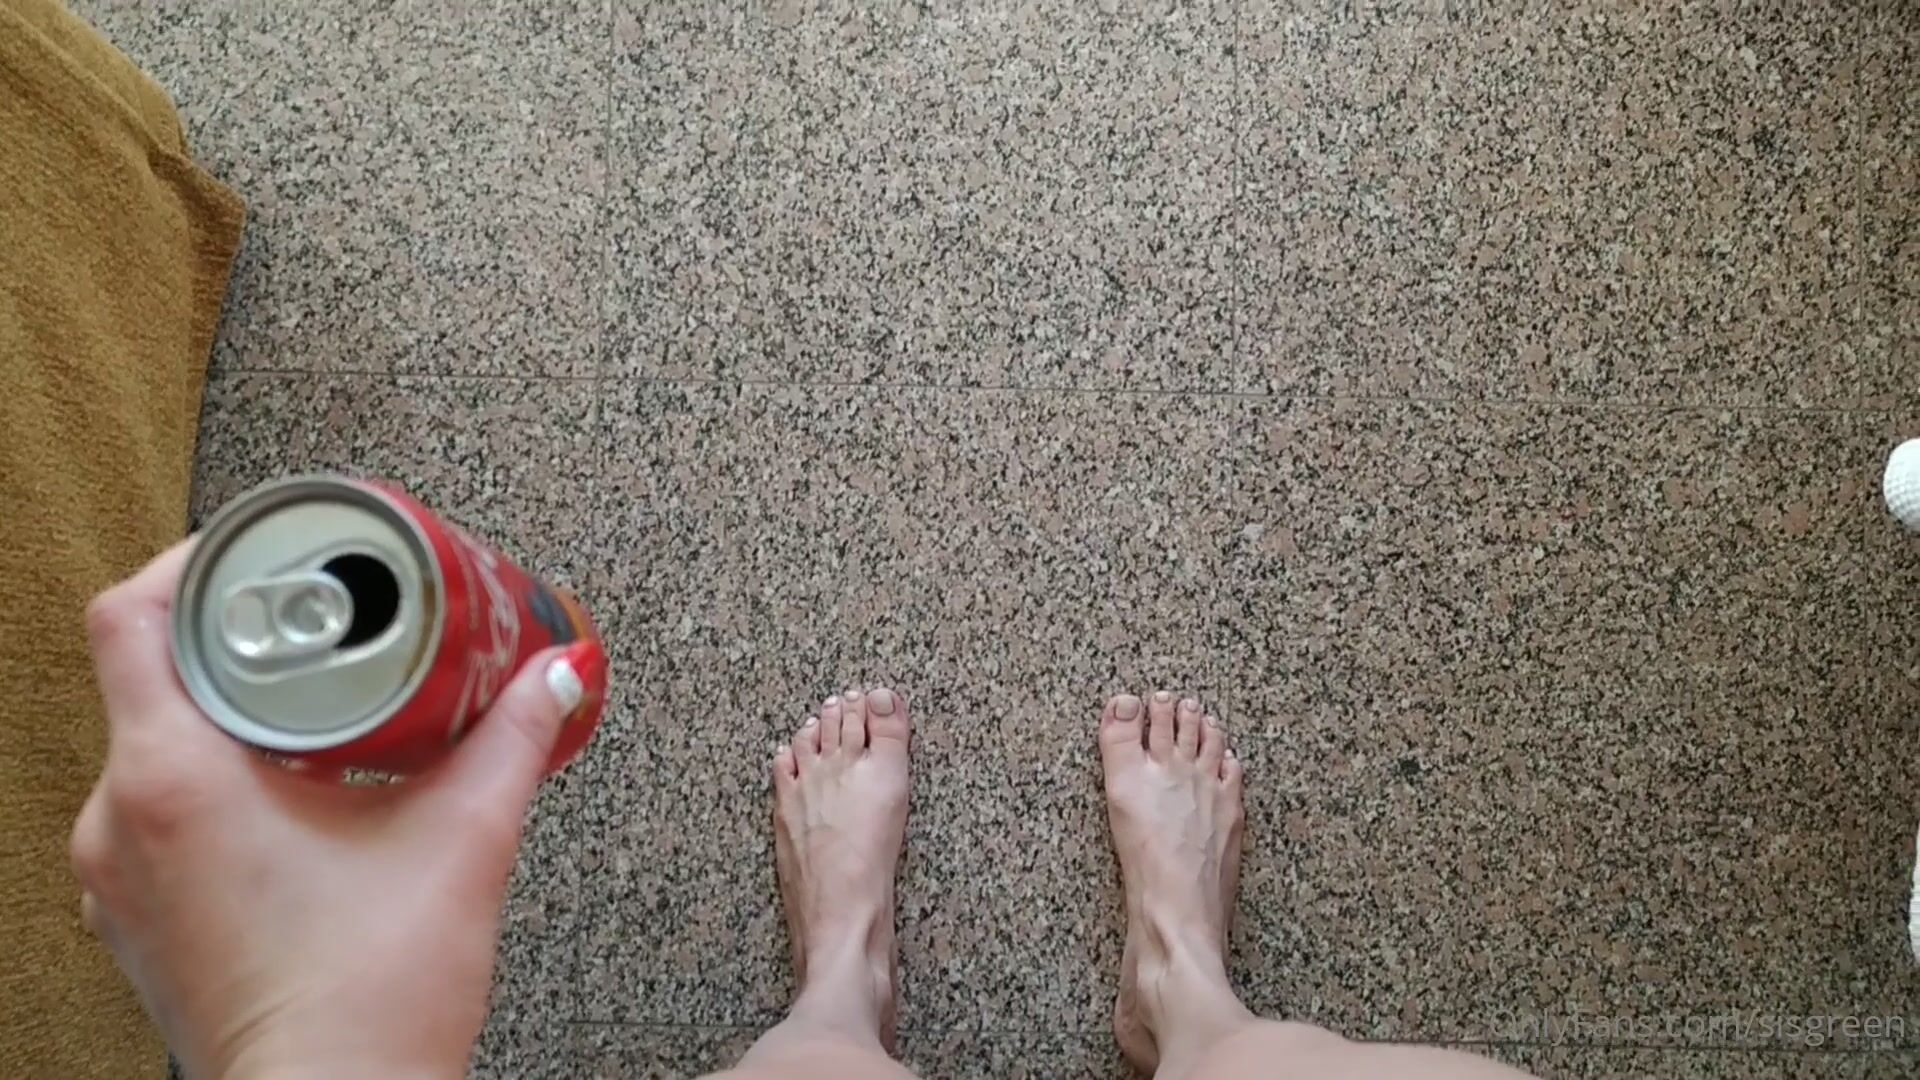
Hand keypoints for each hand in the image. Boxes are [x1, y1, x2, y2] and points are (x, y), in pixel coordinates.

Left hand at [70, 539, 603, 1079]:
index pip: (131, 615)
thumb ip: (514, 740)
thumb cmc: (369, 1003)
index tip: (261, 555)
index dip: (192, 560)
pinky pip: (157, 812)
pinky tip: (301, 795)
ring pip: (154, 744)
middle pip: (149, 674)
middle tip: (321, 626)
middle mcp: (120, 823)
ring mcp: (120, 880)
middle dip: (241, 639)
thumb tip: (558, 673)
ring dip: (231, 715)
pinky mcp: (141, 921)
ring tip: (323, 710)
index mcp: (175, 779)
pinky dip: (219, 782)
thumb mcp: (461, 839)